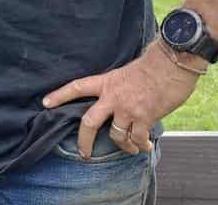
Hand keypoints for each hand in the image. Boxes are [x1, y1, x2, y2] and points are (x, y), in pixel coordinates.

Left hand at [43, 42, 199, 157]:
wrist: (172, 63)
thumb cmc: (154, 64)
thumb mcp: (128, 71)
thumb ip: (120, 86)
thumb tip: (122, 99)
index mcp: (107, 82)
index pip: (77, 87)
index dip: (60, 95)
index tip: (45, 103)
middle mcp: (113, 97)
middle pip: (89, 122)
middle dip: (84, 141)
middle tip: (84, 153)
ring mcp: (128, 109)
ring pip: (116, 136)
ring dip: (124, 146)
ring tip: (130, 148)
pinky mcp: (145, 117)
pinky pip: (137, 139)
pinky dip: (141, 145)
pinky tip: (145, 145)